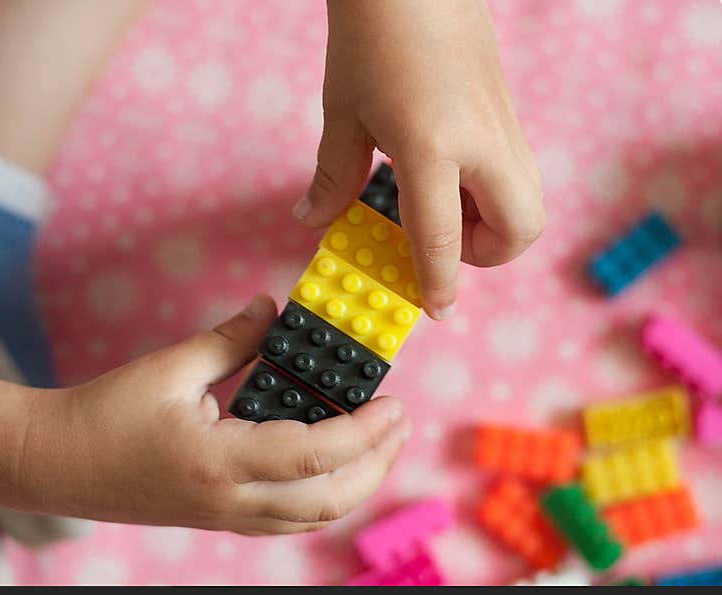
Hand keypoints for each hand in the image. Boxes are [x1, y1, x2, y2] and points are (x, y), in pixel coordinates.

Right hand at [15, 295, 410, 534]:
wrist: (54, 465)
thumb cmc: (104, 415)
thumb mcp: (169, 368)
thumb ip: (231, 340)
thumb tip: (273, 309)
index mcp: (220, 463)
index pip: (314, 456)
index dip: (364, 432)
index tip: (394, 403)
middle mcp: (231, 502)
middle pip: (328, 501)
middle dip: (376, 464)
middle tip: (399, 422)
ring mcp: (226, 516)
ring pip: (312, 516)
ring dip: (355, 482)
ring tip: (377, 441)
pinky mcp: (219, 516)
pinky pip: (288, 517)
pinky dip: (322, 492)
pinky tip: (329, 460)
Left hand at [295, 0, 544, 319]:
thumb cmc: (372, 35)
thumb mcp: (343, 112)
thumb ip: (334, 175)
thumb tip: (314, 218)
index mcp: (431, 147)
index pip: (440, 238)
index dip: (439, 283)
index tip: (438, 310)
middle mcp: (482, 141)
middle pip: (519, 230)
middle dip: (485, 255)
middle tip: (440, 244)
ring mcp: (503, 124)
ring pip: (529, 200)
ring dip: (494, 223)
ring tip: (443, 205)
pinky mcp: (509, 109)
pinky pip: (518, 170)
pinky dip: (494, 192)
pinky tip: (450, 171)